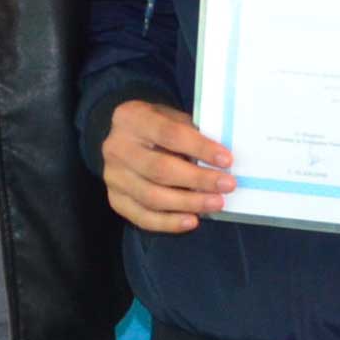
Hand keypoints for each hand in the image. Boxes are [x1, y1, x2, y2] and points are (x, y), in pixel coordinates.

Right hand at [103, 99, 232, 233]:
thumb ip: (190, 133)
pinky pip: (142, 217)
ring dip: (189, 203)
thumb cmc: (155, 127)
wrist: (121, 138)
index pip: (169, 134)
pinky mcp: (115, 199)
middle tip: (227, 185)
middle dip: (198, 180)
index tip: (226, 160)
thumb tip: (220, 160)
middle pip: (160, 169)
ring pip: (152, 197)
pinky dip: (169, 222)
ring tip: (216, 203)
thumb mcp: (170, 117)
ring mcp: (113, 177)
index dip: (199, 148)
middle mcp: (116, 148)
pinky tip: (192, 221)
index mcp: (131, 118)